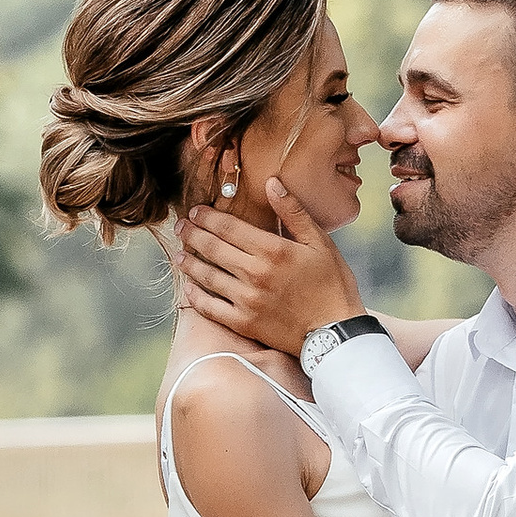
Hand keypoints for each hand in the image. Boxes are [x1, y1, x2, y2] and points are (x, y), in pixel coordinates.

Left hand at [178, 183, 361, 351]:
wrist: (336, 333)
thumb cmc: (333, 285)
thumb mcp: (321, 243)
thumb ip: (294, 212)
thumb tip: (272, 183)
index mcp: (272, 250)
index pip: (228, 227)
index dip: (207, 217)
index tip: (195, 211)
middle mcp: (254, 273)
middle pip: (212, 248)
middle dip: (192, 234)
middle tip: (181, 227)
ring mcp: (246, 300)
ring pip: (207, 276)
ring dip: (189, 263)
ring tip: (179, 254)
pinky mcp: (244, 323)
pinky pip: (211, 308)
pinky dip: (196, 297)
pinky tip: (188, 288)